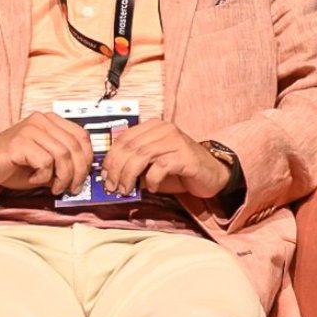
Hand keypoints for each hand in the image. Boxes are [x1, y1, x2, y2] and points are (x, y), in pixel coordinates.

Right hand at [0, 113, 92, 193]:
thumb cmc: (13, 164)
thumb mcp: (45, 161)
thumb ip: (64, 161)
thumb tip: (85, 174)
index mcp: (51, 120)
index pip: (82, 136)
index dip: (88, 158)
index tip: (84, 177)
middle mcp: (42, 120)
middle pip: (75, 147)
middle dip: (78, 172)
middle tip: (72, 189)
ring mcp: (30, 129)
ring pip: (62, 155)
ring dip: (62, 177)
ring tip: (55, 188)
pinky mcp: (19, 142)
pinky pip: (45, 162)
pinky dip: (43, 176)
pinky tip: (33, 180)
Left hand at [100, 119, 232, 197]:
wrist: (212, 174)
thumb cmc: (179, 170)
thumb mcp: (153, 163)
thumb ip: (135, 163)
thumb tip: (110, 175)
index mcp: (154, 126)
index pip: (123, 138)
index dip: (110, 158)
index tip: (104, 176)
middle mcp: (165, 129)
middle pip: (130, 147)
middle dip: (117, 170)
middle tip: (113, 188)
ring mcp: (176, 141)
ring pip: (141, 156)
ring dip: (129, 177)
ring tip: (127, 190)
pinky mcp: (186, 156)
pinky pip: (160, 167)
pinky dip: (152, 181)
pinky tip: (153, 188)